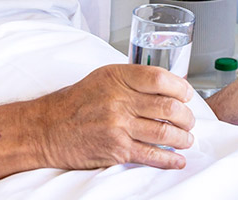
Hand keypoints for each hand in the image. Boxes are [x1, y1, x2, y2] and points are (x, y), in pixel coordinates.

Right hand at [27, 64, 197, 169]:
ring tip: (186, 139)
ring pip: (165, 133)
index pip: (161, 79)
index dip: (181, 88)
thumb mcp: (104, 78)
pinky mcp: (117, 149)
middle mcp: (120, 100)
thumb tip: (167, 87)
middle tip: (189, 121)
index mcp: (118, 78)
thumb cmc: (76, 102)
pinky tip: (177, 160)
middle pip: (169, 108)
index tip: (187, 95)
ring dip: (182, 138)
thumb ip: (133, 80)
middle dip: (187, 117)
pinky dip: (169, 159)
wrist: (48, 128)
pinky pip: (151, 155)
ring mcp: (119, 126)